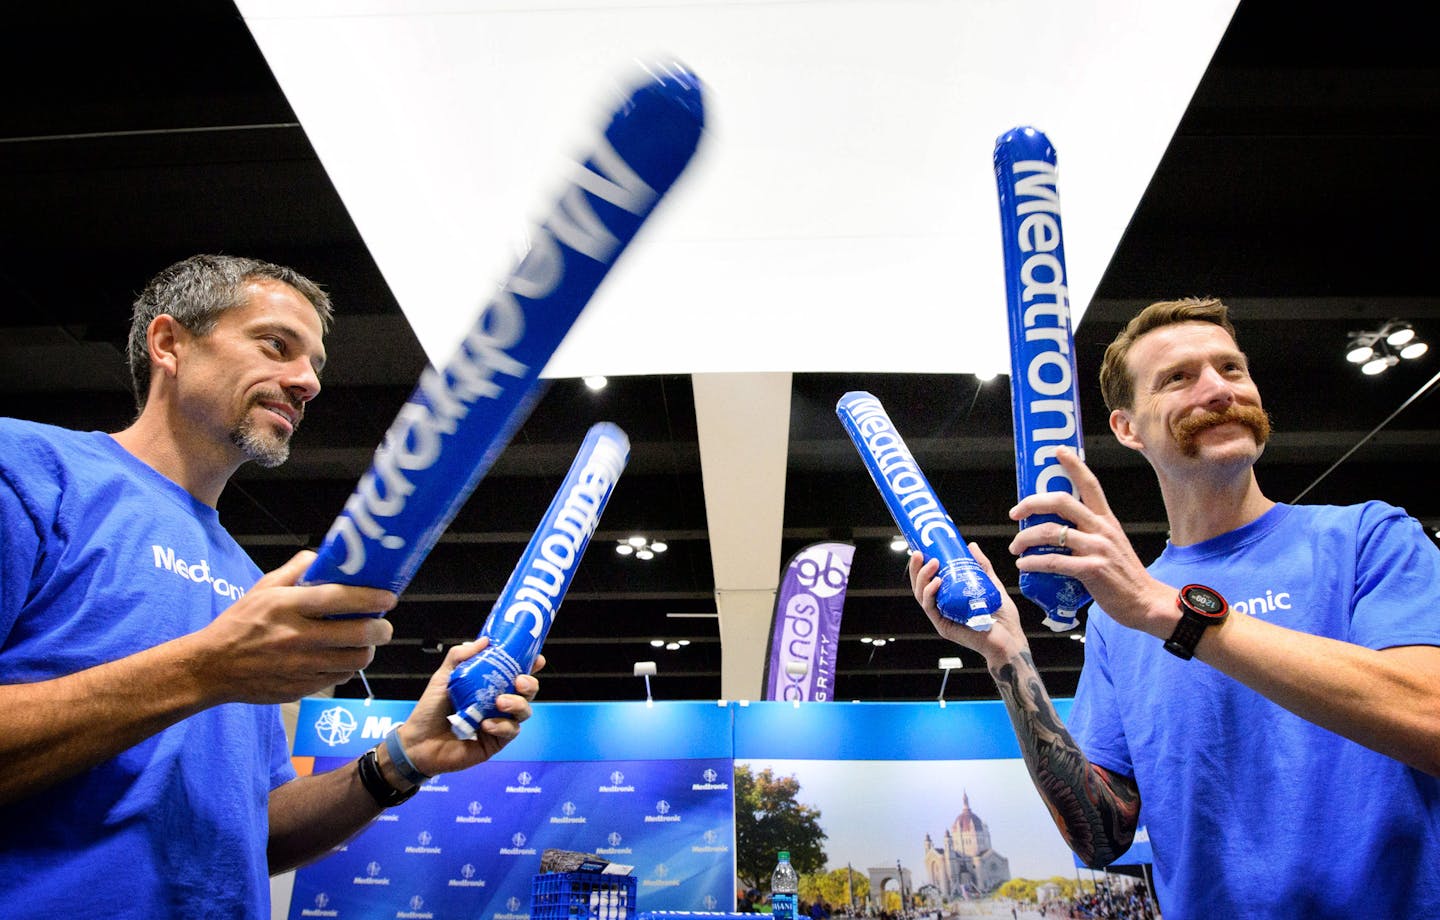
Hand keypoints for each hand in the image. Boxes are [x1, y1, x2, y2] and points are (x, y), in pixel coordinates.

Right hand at [191, 550, 396, 704]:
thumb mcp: (262, 588)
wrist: (212, 667)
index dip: (370, 598)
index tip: (389, 598)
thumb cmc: (240, 623)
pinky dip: (347, 668)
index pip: (338, 599)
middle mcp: (295, 636)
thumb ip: (296, 570)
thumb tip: (325, 556)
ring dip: (367, 650)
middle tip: (384, 625)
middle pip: (357, 634)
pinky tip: (342, 658)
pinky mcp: (300, 687)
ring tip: (366, 642)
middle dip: (381, 628)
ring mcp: (300, 665)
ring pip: (354, 660)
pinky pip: (339, 678)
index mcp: (286, 606)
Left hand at [398, 638, 543, 775]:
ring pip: (524, 712)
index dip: (530, 666)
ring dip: (517, 704)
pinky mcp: (496, 742)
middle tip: (519, 681)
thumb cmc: (430, 710)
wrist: (418, 742)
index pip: (516, 673)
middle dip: (530, 685)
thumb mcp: (444, 678)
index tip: (537, 659)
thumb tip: (484, 640)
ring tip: (500, 702)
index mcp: (489, 686)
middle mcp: (497, 703)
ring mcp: (499, 723)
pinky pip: (510, 732)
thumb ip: (460, 657)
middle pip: (527, 692)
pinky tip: (486, 724)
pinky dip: (501, 726)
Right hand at [907, 544, 1027, 668]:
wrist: (1011, 639)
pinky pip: (930, 609)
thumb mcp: (991, 584)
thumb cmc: (1003, 618)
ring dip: (923, 578)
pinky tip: (936, 582)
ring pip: (921, 596)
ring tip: (932, 564)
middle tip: (919, 554)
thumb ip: (982, 567)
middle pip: (921, 587)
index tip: (922, 550)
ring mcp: (942, 618)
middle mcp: (943, 608)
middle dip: (917, 569)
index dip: (922, 566)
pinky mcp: (944, 627)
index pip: (929, 581)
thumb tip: (971, 546)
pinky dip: (930, 594)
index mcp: (950, 599)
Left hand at [1007, 446, 1173, 635]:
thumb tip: (1058, 527)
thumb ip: (1089, 532)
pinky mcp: (1091, 569)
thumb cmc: (1124, 575)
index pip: (1090, 484)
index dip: (1073, 465)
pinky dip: (1033, 562)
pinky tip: (1024, 565)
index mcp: (1106, 520)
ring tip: (1015, 547)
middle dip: (1031, 503)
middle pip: (1061, 501)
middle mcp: (1101, 529)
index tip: (1057, 452)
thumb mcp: (1111, 544)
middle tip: (1015, 513)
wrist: (1145, 602)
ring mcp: (1097, 548)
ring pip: (1051, 532)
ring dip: (1025, 539)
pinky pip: (1053, 561)